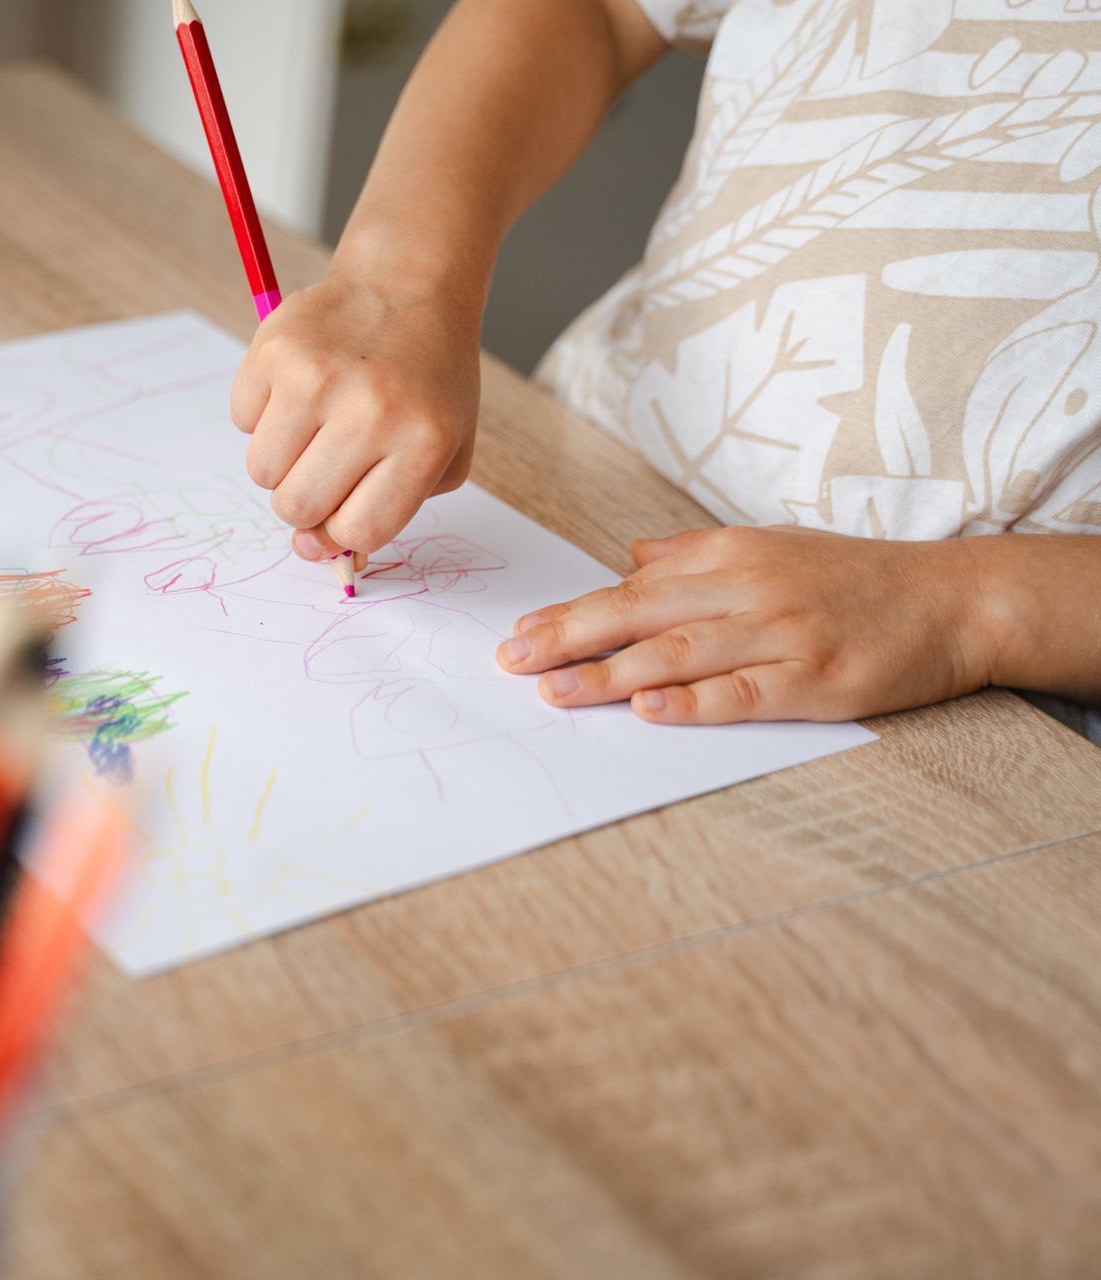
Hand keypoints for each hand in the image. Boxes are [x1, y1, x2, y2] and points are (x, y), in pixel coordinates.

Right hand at [230, 269, 479, 561]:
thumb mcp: (442, 453)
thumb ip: (390, 513)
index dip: (343, 531)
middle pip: (298, 508)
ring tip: (317, 421)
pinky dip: (263, 413)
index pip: (357, 530)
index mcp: (422, 443)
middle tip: (330, 461)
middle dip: (307, 498)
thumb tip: (315, 553)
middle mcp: (369, 411)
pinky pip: (242, 421)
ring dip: (283, 459)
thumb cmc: (425, 384)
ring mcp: (316, 378)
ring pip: (263, 472)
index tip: (347, 510)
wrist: (407, 286)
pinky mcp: (273, 349)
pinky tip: (300, 384)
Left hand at [494, 526, 996, 723]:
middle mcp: (748, 590)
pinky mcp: (814, 680)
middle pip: (640, 614)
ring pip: (679, 654)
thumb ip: (696, 555)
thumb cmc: (853, 578)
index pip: (633, 588)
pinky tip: (648, 709)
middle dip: (569, 637)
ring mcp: (781, 635)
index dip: (572, 612)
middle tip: (510, 660)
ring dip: (610, 673)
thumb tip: (632, 556)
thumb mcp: (771, 547)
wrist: (952, 600)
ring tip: (555, 690)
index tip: (519, 631)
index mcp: (730, 556)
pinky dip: (692, 702)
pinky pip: (742, 692)